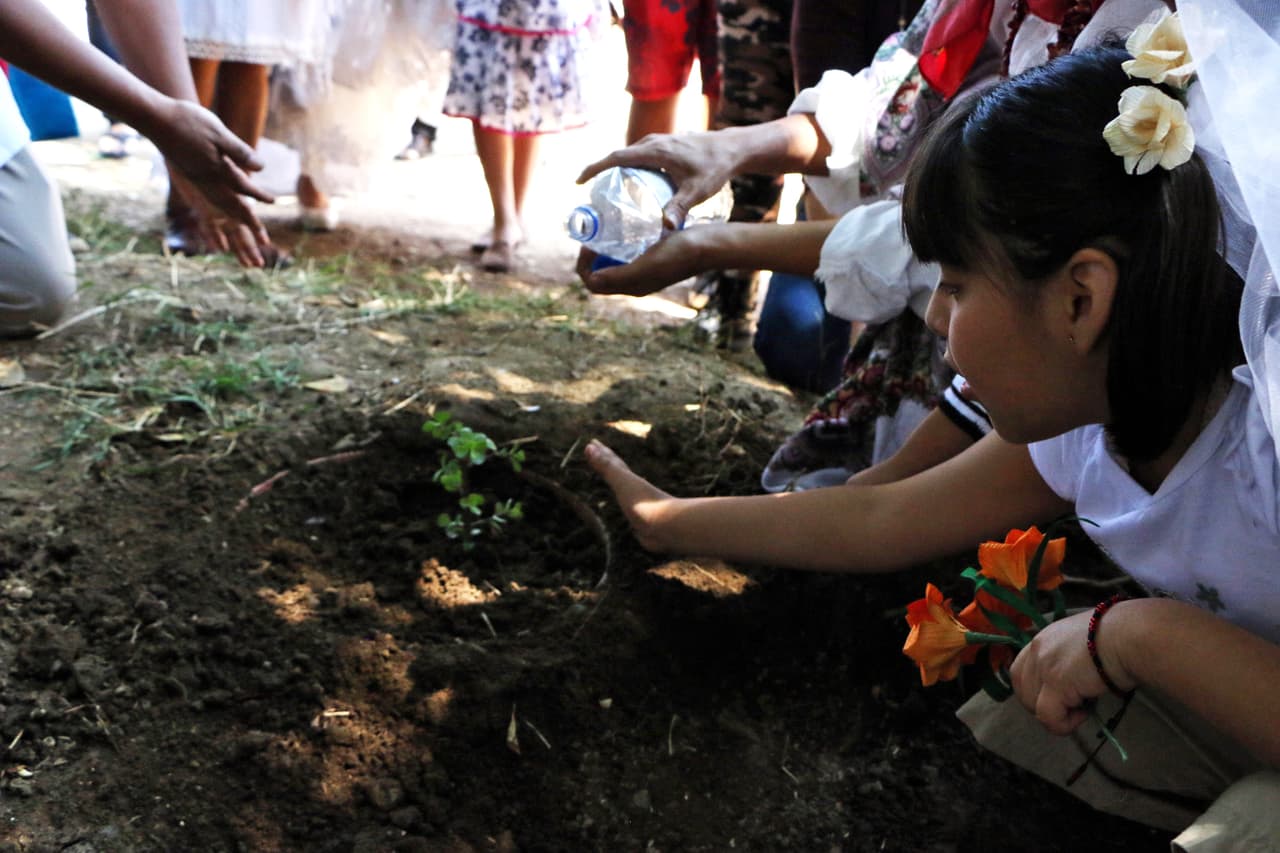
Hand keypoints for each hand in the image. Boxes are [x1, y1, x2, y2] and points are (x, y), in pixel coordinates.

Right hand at [142, 98, 273, 247]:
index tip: (273, 201)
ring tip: (243, 223)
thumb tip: (260, 168)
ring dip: (232, 214)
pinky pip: (207, 196)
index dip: (259, 195)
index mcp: (215, 169)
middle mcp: (204, 179)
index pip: (243, 187)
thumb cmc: (187, 121)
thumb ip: (239, 151)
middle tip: (261, 234)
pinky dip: (219, 204)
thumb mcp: (219, 132)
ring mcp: (194, 177)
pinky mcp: (186, 172)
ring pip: (217, 202)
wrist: (153, 117)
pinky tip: (221, 202)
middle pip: (231, 204)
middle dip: (247, 219)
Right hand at [578, 130, 738, 228]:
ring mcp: (659, 141)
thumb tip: (665, 228)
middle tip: (590, 194)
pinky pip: (640, 155)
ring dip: (615, 170)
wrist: (732, 148)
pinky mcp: (665, 144)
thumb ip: (679, 208)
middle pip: (618, 157)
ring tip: (607, 192)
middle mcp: (652, 142)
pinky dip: (630, 168)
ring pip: (630, 156)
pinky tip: (633, 185)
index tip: (578, 181)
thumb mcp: (696, 191)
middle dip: (601, 173)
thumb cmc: (715, 167)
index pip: (615, 157)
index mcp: (654, 151)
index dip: (594, 168)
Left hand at [579, 229, 704, 295]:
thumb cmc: (681, 252)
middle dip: (590, 258)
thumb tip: (591, 280)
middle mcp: (638, 282)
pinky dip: (619, 244)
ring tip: (603, 229)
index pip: (594, 283)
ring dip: (603, 250)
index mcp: (633, 287)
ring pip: (614, 263)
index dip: (583, 266)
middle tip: (593, 233)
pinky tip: (622, 227)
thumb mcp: (648, 263)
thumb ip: (621, 275)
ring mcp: (647, 270)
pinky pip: (629, 254)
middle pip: (601, 274)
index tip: (588, 243)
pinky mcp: (656, 258)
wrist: (711, 244)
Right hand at [584, 440, 677, 551]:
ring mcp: (638, 505)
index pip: (613, 462)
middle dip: (608, 463)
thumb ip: (607, 467)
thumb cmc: (644, 503)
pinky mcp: (640, 523)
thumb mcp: (622, 482)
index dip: (602, 452)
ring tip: (612, 479)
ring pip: (624, 490)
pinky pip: (627, 510)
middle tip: (598, 454)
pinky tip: (624, 509)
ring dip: (617, 484)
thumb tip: (589, 446)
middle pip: (619, 473)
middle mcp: (635, 489)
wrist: (668, 527)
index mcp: (630, 480)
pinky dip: (624, 507)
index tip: (592, 443)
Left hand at [1010, 608, 1134, 734]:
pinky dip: (1063, 724)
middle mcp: (1038, 649)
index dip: (1032, 690)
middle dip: (1041, 705)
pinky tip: (1084, 714)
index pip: (1019, 670)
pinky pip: (1048, 716)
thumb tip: (1074, 681)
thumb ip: (1069, 658)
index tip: (1055, 698)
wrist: (1130, 635)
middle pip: (1022, 689)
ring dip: (1055, 715)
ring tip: (1082, 709)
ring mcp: (1044, 666)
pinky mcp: (1056, 683)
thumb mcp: (1085, 642)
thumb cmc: (1120, 637)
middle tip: (1069, 707)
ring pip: (1033, 706)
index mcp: (1043, 638)